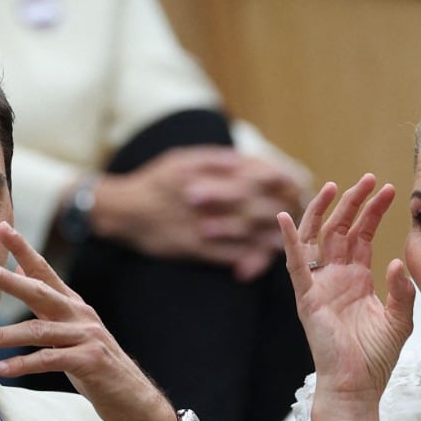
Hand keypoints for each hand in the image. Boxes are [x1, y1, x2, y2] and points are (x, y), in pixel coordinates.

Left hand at [0, 221, 181, 420]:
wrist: (133, 398)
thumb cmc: (96, 365)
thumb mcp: (71, 330)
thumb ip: (47, 304)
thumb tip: (18, 272)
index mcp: (74, 306)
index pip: (45, 271)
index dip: (24, 249)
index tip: (3, 227)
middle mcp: (80, 316)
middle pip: (41, 292)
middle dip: (11, 280)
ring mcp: (87, 337)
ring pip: (37, 330)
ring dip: (2, 335)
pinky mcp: (89, 361)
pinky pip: (49, 360)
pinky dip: (23, 364)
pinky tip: (1, 368)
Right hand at [90, 147, 301, 280]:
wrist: (121, 209)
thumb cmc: (154, 181)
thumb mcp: (181, 159)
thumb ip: (214, 159)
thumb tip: (247, 160)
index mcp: (203, 171)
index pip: (249, 173)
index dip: (274, 179)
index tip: (292, 182)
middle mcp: (203, 196)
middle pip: (251, 203)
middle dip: (277, 208)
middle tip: (298, 213)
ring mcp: (196, 222)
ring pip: (242, 230)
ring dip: (266, 236)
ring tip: (285, 239)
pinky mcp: (189, 246)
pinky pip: (223, 254)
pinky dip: (242, 258)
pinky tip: (257, 262)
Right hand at [277, 175, 414, 401]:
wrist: (357, 385)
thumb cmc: (376, 357)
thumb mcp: (399, 319)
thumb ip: (400, 289)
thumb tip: (396, 259)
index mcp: (356, 277)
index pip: (363, 234)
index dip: (374, 212)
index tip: (390, 190)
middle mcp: (335, 275)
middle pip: (340, 228)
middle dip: (353, 202)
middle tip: (369, 179)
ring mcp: (319, 284)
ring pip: (318, 238)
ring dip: (324, 211)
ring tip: (336, 186)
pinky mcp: (306, 297)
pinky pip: (296, 265)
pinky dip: (290, 242)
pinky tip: (286, 219)